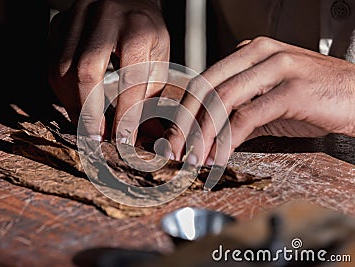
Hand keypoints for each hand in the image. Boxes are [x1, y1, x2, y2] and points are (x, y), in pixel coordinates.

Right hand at [48, 0, 169, 141]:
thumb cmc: (145, 31)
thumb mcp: (159, 57)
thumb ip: (152, 94)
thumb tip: (149, 135)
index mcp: (138, 27)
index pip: (130, 79)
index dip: (125, 114)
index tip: (123, 140)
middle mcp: (104, 17)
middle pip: (87, 72)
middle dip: (89, 112)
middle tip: (94, 139)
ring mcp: (77, 16)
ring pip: (63, 69)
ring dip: (72, 104)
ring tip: (84, 125)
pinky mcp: (59, 22)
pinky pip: (52, 63)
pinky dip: (61, 90)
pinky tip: (74, 104)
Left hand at [166, 37, 354, 165]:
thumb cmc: (315, 101)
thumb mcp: (268, 102)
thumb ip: (237, 111)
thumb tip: (205, 137)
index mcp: (249, 53)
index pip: (204, 81)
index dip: (184, 112)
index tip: (176, 139)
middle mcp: (259, 53)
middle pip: (206, 87)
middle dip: (186, 123)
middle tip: (177, 151)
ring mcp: (277, 67)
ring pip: (223, 100)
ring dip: (204, 135)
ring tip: (197, 159)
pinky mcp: (293, 89)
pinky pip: (248, 115)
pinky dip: (229, 139)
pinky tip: (221, 156)